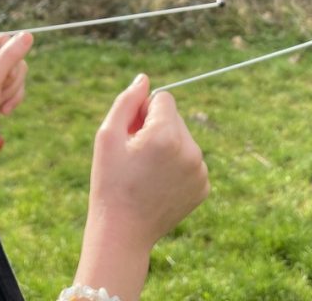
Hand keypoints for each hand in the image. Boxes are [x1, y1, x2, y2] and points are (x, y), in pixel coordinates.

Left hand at [0, 31, 31, 153]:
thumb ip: (10, 56)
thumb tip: (28, 35)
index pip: (2, 39)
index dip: (10, 55)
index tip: (4, 74)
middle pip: (13, 56)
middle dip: (11, 78)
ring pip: (17, 71)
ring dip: (13, 90)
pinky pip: (17, 84)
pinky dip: (14, 97)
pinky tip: (2, 110)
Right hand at [73, 74, 209, 300]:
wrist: (123, 232)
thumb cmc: (110, 181)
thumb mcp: (107, 136)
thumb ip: (127, 101)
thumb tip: (144, 79)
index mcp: (166, 135)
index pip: (164, 98)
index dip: (143, 113)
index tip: (131, 135)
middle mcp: (190, 150)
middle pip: (175, 117)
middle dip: (156, 128)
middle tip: (136, 156)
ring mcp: (200, 171)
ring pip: (184, 139)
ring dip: (167, 146)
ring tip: (146, 172)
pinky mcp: (203, 187)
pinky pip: (191, 160)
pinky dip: (177, 166)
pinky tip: (159, 184)